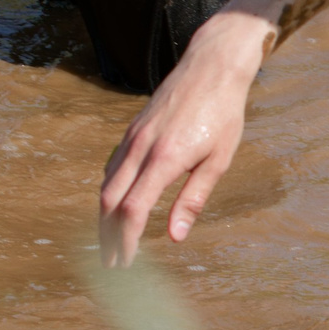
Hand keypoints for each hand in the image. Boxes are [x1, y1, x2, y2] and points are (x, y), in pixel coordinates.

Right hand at [97, 10, 268, 262]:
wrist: (211, 66)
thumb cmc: (223, 114)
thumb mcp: (218, 160)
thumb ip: (193, 199)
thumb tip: (175, 237)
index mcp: (165, 158)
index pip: (133, 210)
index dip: (126, 240)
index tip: (126, 263)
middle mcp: (141, 147)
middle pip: (109, 201)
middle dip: (107, 236)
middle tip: (112, 263)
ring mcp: (132, 137)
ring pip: (106, 184)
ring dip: (105, 216)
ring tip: (112, 240)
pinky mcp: (132, 130)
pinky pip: (112, 166)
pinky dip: (110, 191)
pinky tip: (118, 205)